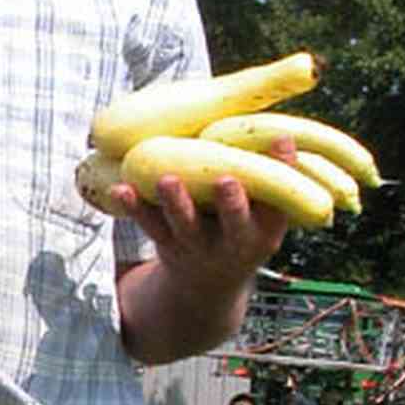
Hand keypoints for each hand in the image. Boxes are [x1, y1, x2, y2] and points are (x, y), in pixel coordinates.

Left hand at [111, 134, 295, 290]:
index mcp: (264, 230)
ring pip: (185, 224)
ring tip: (167, 180)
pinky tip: (121, 189)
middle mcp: (233, 242)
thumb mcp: (264, 215)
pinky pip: (148, 225)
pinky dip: (134, 207)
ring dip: (175, 202)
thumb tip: (277, 120)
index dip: (283, 172)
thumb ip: (269, 176)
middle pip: (233, 223)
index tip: (282, 141)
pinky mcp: (166, 243)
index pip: (279, 202)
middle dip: (231, 203)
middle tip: (226, 180)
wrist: (207, 284)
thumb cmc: (241, 228)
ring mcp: (196, 244)